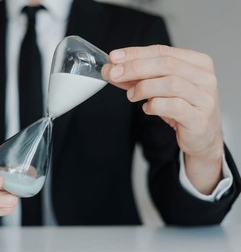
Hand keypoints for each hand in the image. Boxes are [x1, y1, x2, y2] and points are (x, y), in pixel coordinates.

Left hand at [103, 45, 223, 192]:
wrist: (202, 136)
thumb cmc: (182, 108)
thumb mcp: (160, 88)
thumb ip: (139, 77)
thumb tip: (113, 69)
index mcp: (197, 63)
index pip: (162, 51)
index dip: (135, 53)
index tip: (114, 58)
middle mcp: (204, 77)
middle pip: (166, 64)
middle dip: (135, 68)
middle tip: (114, 74)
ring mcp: (204, 97)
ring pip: (170, 83)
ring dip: (143, 87)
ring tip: (132, 95)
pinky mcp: (199, 117)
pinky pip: (173, 106)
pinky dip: (154, 105)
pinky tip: (147, 108)